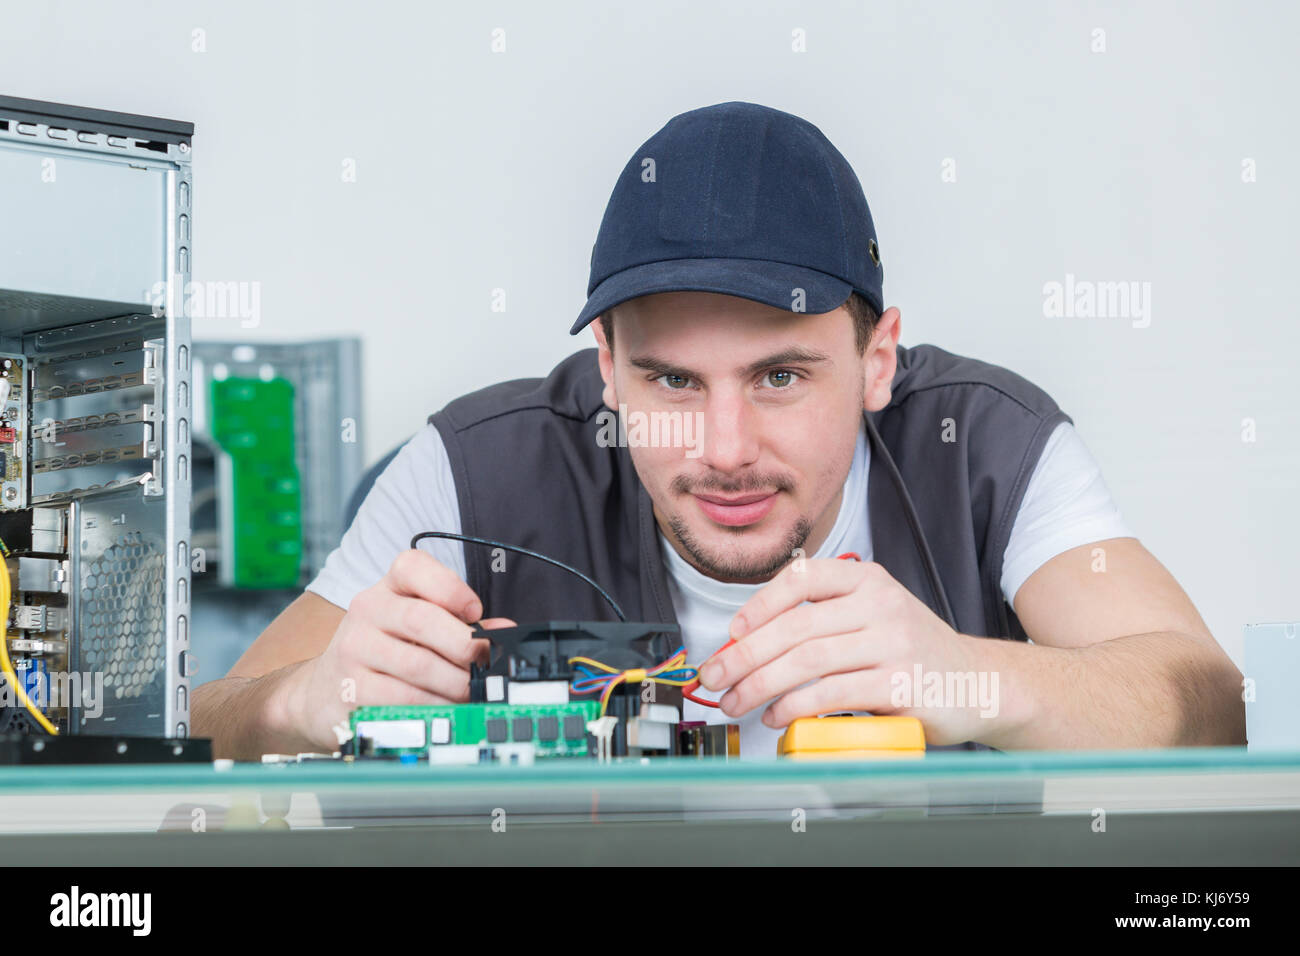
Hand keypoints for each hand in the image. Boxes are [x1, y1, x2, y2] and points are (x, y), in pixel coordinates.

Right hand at [285, 548, 513, 750]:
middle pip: (422, 620)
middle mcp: (366, 610)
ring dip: (455, 682)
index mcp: (388, 588)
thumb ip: (460, 624)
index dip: (450, 587)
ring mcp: (354, 649)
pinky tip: (446, 707)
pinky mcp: (350, 689)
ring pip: (417, 665)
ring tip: (472, 691)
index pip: (413, 567)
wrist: (323, 690)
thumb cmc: (384, 652)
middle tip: (486, 662)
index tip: (475, 611)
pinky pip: (403, 698)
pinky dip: (434, 705)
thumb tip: (505, 630)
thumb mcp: (416, 627)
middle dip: (464, 645)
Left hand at [695, 559, 988, 745]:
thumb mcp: (872, 616)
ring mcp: (892, 644)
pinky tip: (776, 716)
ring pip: (807, 660)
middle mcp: (880, 605)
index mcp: (867, 580)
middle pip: (795, 627)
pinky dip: (794, 707)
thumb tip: (746, 643)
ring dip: (760, 684)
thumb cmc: (912, 652)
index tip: (731, 633)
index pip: (801, 578)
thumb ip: (821, 619)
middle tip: (715, 677)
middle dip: (744, 654)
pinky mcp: (899, 686)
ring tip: (736, 702)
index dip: (759, 605)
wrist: (978, 683)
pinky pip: (831, 694)